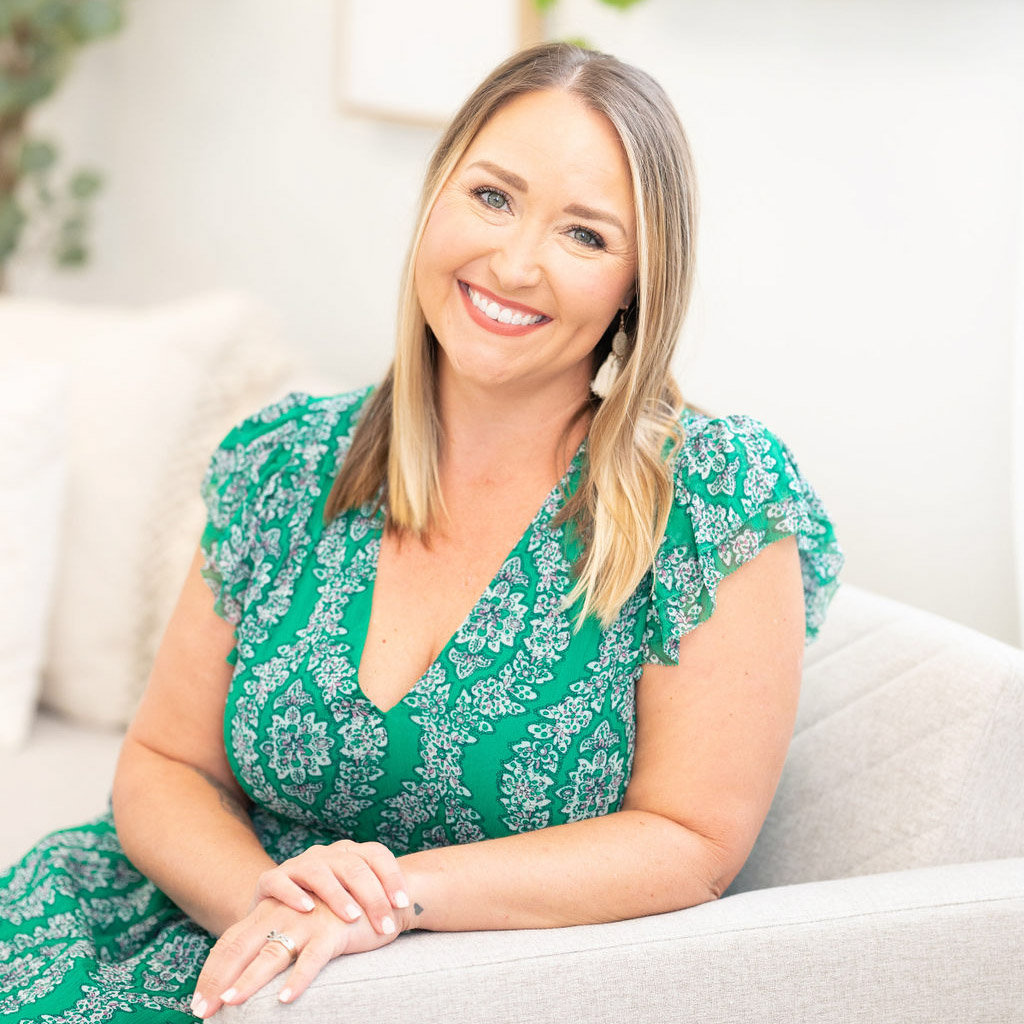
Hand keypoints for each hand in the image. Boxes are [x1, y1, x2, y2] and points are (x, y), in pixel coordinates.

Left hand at [191, 894, 410, 1017]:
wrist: (385, 890)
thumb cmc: (341, 911)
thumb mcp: (304, 919)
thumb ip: (278, 937)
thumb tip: (250, 972)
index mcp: (272, 909)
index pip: (232, 940)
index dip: (213, 971)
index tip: (198, 1004)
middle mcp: (284, 911)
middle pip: (243, 945)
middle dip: (221, 978)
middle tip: (203, 1010)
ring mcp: (308, 919)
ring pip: (273, 952)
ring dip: (251, 980)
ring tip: (233, 1003)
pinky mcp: (335, 928)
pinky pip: (312, 958)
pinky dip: (298, 979)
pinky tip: (284, 998)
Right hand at [252, 839, 409, 936]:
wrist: (277, 909)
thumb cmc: (325, 910)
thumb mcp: (352, 899)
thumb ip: (375, 898)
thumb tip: (413, 909)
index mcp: (350, 854)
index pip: (377, 855)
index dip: (392, 877)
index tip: (404, 904)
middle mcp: (326, 854)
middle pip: (354, 867)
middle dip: (372, 897)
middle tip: (384, 926)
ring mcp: (299, 864)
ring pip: (320, 871)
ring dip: (337, 894)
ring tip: (351, 917)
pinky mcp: (271, 879)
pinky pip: (281, 881)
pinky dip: (293, 893)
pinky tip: (307, 908)